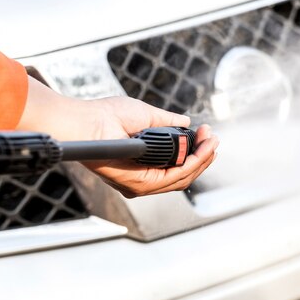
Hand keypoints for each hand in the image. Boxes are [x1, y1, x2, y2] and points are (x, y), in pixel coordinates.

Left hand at [82, 97, 218, 196]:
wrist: (86, 121)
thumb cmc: (105, 117)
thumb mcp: (145, 115)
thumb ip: (168, 122)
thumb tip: (185, 122)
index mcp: (141, 165)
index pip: (175, 167)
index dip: (195, 153)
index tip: (206, 136)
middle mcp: (141, 179)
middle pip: (183, 175)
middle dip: (203, 157)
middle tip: (214, 139)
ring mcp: (140, 184)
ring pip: (183, 178)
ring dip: (202, 160)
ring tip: (212, 143)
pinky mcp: (139, 185)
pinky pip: (174, 178)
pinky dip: (192, 164)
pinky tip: (202, 150)